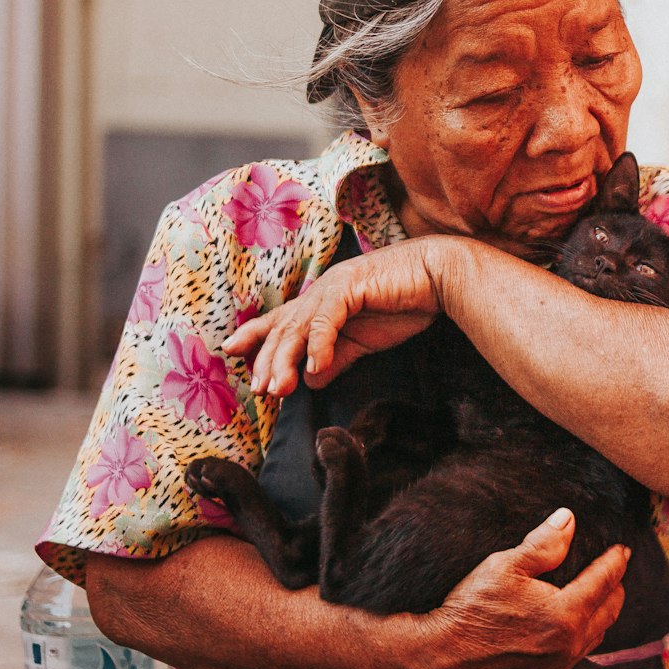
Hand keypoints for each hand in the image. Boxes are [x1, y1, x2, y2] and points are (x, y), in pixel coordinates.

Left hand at [223, 236, 457, 396]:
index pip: (279, 322)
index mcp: (320, 304)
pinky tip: (314, 368)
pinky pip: (328, 320)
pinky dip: (319, 345)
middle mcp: (320, 293)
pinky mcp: (351, 286)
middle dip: (267, 360)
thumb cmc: (403, 304)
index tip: (231, 354)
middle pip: (283, 328)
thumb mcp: (362, 342)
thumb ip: (335, 358)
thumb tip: (311, 381)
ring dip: (285, 359)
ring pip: (298, 326)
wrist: (437, 277)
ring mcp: (333, 287)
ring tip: (278, 389)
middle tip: (259, 391)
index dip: (254, 336)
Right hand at [403, 508, 629, 668]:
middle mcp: (569, 646)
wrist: (440, 655)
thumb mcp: (505, 565)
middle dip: (615, 589)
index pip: (603, 582)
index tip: (622, 550)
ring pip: (594, 638)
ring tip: (598, 596)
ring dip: (600, 615)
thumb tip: (569, 520)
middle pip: (608, 613)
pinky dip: (581, 638)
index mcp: (565, 614)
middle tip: (615, 572)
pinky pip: (575, 657)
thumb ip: (544, 544)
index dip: (615, 562)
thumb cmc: (470, 606)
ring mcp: (557, 668)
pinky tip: (571, 626)